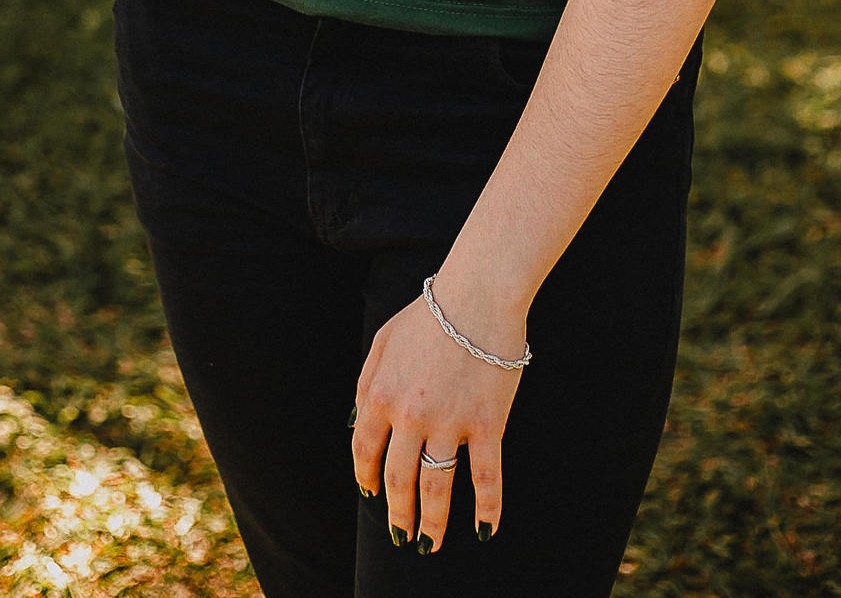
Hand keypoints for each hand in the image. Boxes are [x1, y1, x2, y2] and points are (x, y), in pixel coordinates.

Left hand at [351, 271, 526, 553]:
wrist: (477, 294)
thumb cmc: (430, 313)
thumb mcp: (382, 340)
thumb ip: (364, 384)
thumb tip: (354, 426)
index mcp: (380, 395)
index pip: (365, 452)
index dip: (366, 478)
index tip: (370, 495)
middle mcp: (410, 417)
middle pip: (399, 479)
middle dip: (398, 513)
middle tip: (401, 535)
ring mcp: (450, 423)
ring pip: (437, 487)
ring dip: (432, 522)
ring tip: (430, 544)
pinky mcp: (486, 425)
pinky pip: (486, 477)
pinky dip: (486, 509)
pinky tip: (484, 529)